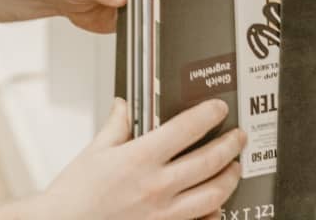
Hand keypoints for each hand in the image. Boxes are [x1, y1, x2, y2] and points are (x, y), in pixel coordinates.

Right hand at [41, 98, 243, 219]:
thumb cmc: (77, 192)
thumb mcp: (95, 151)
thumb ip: (116, 126)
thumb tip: (123, 106)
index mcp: (139, 157)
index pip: (184, 129)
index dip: (207, 116)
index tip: (219, 109)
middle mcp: (157, 185)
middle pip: (207, 162)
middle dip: (230, 146)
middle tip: (239, 136)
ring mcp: (164, 213)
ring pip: (213, 194)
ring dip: (229, 178)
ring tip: (235, 167)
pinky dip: (215, 212)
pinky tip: (218, 204)